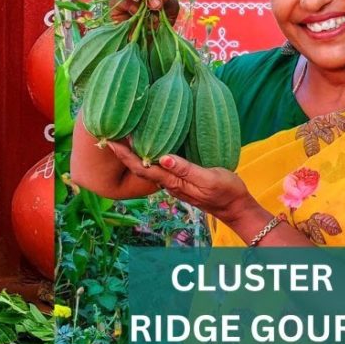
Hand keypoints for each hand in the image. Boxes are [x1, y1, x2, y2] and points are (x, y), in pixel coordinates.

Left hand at [103, 142, 253, 222]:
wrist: (236, 208)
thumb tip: (163, 158)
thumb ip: (186, 169)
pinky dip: (148, 157)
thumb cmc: (226, 191)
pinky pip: (158, 168)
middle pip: (140, 167)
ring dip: (133, 155)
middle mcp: (169, 183)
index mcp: (173, 181)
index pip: (143, 167)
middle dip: (123, 154)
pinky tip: (147, 149)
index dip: (125, 155)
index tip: (110, 141)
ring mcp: (174, 183)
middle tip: (108, 136)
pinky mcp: (180, 181)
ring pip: (147, 168)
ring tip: (122, 139)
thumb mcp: (209, 178)